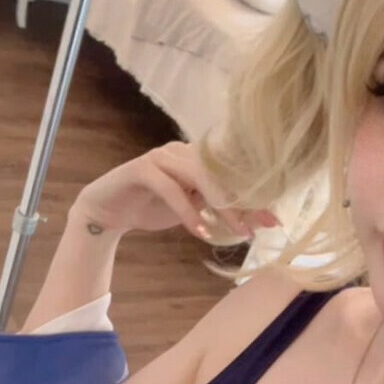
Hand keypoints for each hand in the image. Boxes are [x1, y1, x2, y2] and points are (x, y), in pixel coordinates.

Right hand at [69, 141, 279, 240]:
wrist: (108, 212)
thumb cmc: (152, 209)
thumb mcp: (194, 212)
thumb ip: (219, 210)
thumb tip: (258, 221)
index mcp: (197, 157)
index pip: (231, 174)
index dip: (255, 196)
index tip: (275, 219)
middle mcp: (181, 150)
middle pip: (221, 174)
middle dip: (243, 202)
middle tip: (259, 228)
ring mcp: (161, 157)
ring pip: (199, 177)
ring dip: (220, 207)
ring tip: (235, 232)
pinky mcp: (141, 169)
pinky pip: (170, 188)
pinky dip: (187, 211)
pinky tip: (199, 232)